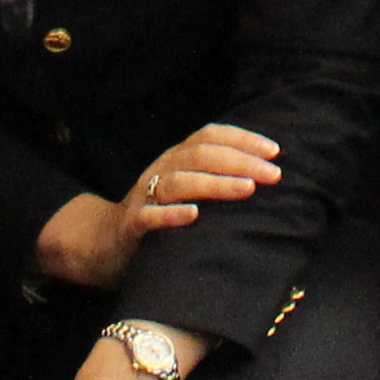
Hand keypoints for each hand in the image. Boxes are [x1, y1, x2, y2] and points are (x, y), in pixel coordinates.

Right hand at [34, 124, 282, 289]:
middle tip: (273, 175)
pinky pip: (151, 216)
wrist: (104, 243)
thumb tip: (264, 174)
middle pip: (200, 155)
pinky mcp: (132, 224)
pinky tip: (195, 216)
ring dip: (215, 184)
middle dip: (240, 161)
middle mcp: (162, 170)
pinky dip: (172, 214)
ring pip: (180, 181)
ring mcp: (145, 196)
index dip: (242, 139)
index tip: (274, 151)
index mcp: (176, 158)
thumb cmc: (158, 214)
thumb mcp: (184, 188)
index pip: (210, 136)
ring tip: (246, 189)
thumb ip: (213, 177)